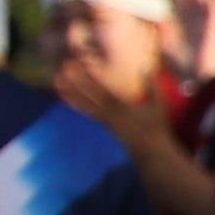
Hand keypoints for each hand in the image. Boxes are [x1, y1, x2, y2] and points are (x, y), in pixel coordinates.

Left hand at [50, 57, 169, 150]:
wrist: (149, 150)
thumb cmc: (155, 126)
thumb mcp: (158, 105)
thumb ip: (152, 86)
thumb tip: (145, 67)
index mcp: (118, 106)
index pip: (99, 89)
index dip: (87, 77)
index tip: (77, 65)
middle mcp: (106, 112)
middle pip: (86, 95)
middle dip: (73, 82)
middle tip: (61, 69)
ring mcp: (103, 119)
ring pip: (82, 104)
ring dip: (70, 92)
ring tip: (57, 82)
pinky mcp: (103, 123)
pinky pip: (86, 111)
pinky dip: (76, 103)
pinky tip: (68, 98)